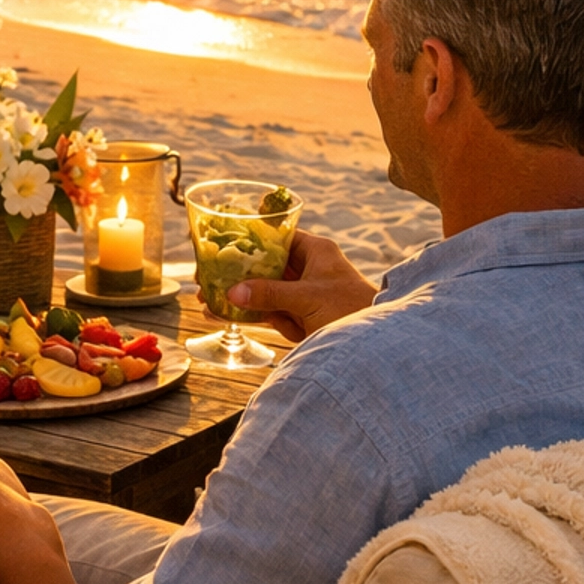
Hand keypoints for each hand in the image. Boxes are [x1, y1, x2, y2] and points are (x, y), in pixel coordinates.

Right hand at [221, 228, 376, 343]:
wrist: (376, 346)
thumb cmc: (351, 309)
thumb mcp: (307, 299)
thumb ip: (269, 295)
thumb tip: (232, 293)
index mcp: (315, 252)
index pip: (277, 238)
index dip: (249, 241)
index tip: (222, 244)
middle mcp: (309, 270)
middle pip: (265, 267)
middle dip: (237, 275)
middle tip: (206, 276)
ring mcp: (305, 294)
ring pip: (265, 292)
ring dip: (240, 299)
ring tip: (206, 301)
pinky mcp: (302, 316)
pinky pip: (271, 312)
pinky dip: (251, 315)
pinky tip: (223, 316)